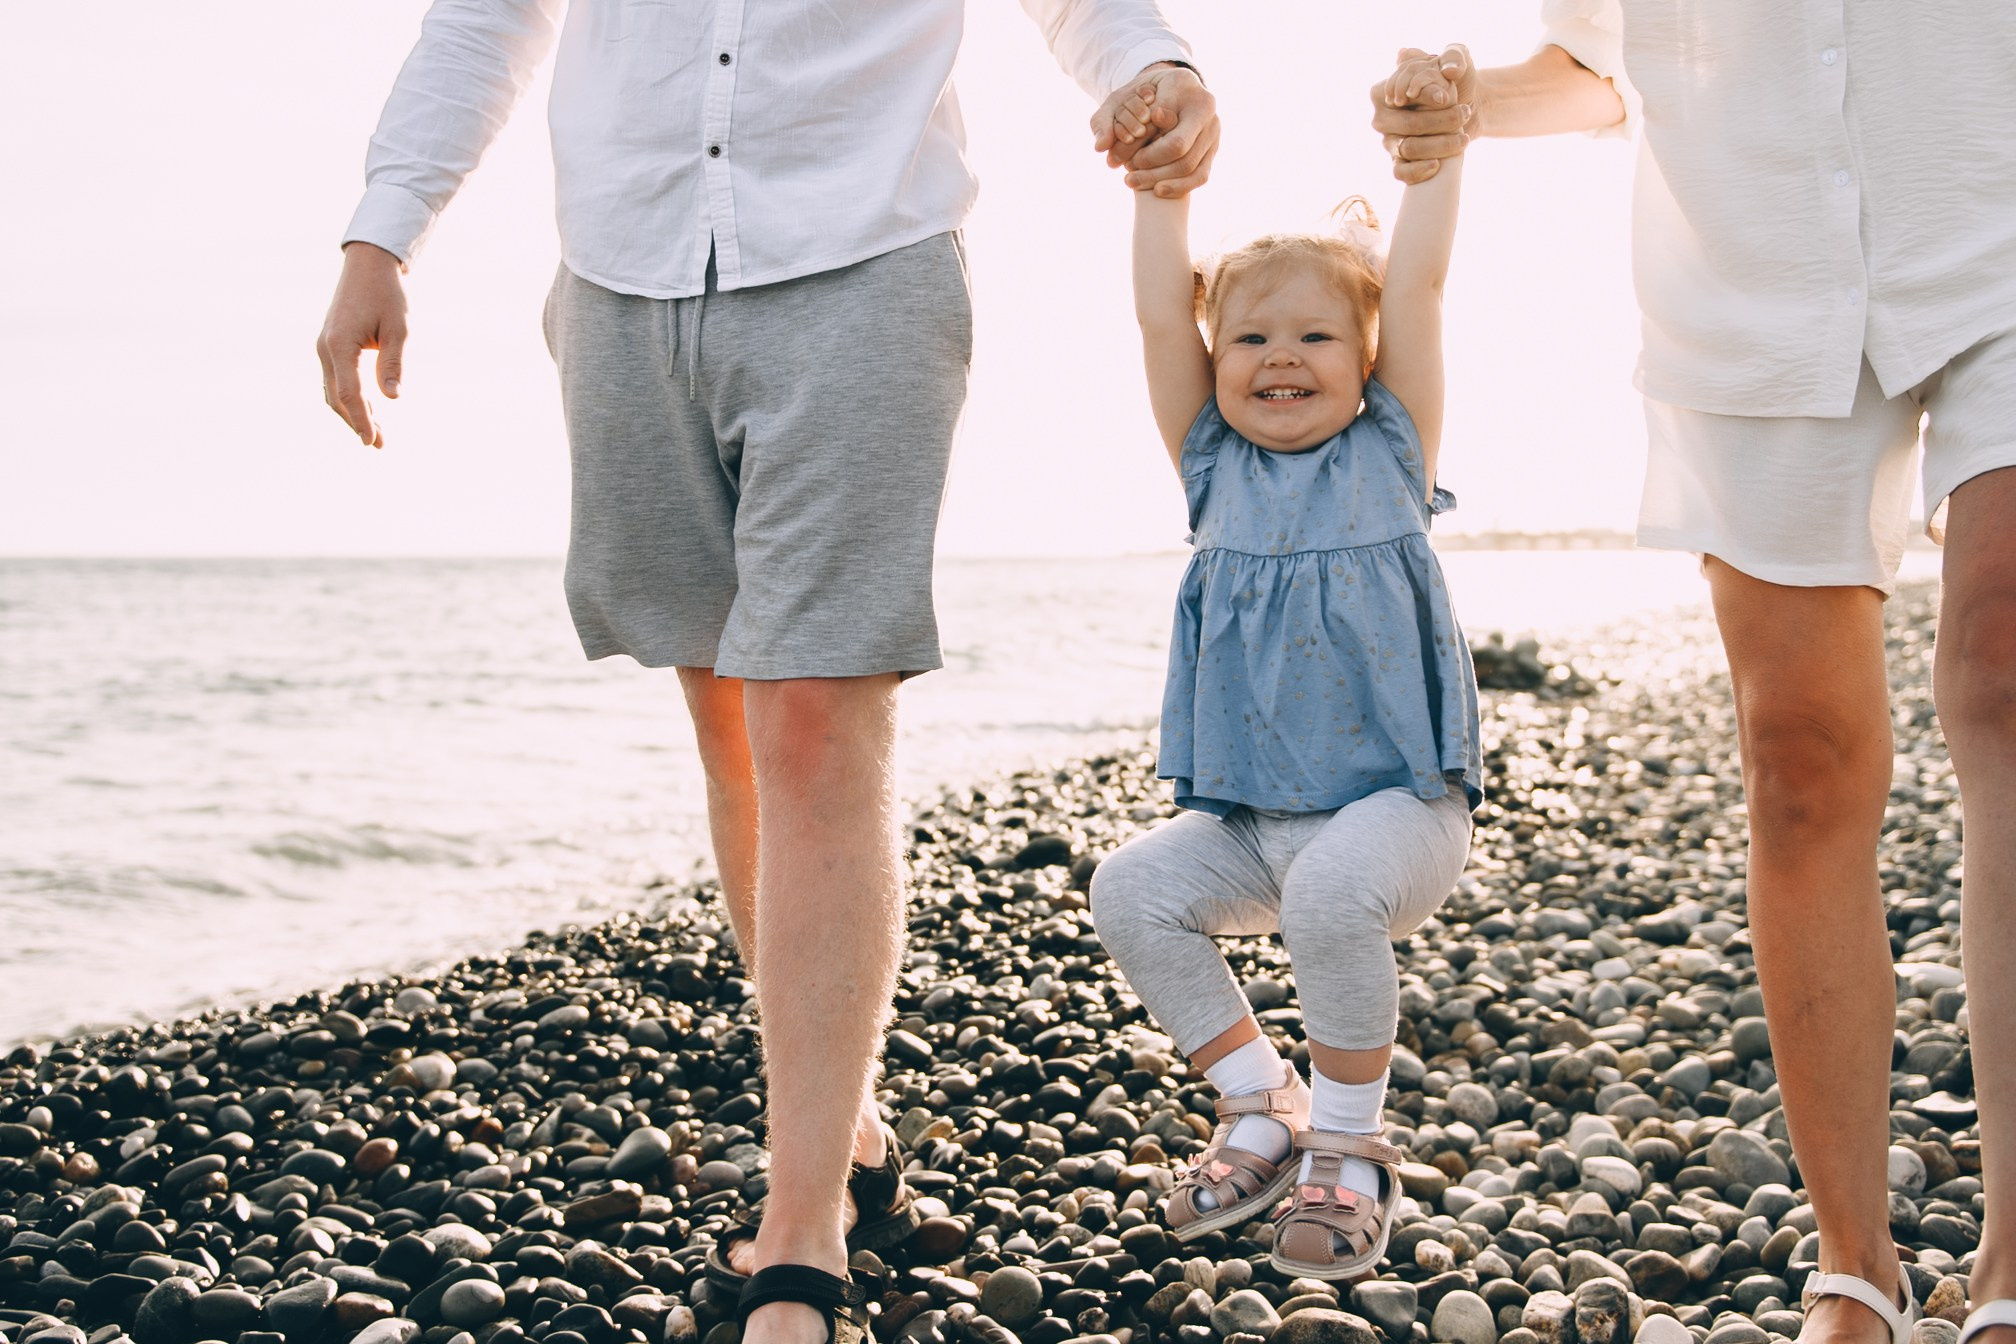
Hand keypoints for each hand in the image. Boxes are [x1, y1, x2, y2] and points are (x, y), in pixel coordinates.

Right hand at [316, 242, 408, 447]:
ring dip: (352, 413)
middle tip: (379, 445)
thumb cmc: (387, 295)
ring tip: (376, 434)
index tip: (373, 442)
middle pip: (337, 397)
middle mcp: (325, 348)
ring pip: (333, 391)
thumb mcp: (398, 329)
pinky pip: (335, 379)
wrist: (368, 266)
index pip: (350, 393)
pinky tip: (367, 409)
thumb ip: (393, 364)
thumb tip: (393, 398)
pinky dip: (348, 398)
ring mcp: (324, 347)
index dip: (362, 420)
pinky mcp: (329, 345)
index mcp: (340, 345)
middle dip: (357, 422)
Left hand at [1092, 63, 1218, 196]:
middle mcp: (1206, 108)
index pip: (1161, 126)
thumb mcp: (1117, 102)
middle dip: (1150, 168)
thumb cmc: (1138, 95)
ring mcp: (1214, 129)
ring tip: (1135, 182)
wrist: (1165, 92)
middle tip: (1127, 175)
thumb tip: (1100, 147)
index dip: (1142, 149)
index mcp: (1184, 85)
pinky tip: (1157, 191)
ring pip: (1191, 166)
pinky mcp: (1213, 148)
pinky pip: (1201, 175)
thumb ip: (1105, 121)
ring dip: (1161, 180)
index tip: (1123, 159)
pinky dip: (1179, 187)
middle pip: (1179, 150)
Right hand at [1370, 45, 1476, 184]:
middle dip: (1439, 122)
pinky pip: (1400, 172)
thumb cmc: (1457, 79)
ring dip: (1439, 145)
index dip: (1423, 96)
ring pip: (1408, 148)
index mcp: (1384, 89)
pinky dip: (1417, 171)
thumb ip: (1453, 56)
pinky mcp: (1399, 162)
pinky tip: (1436, 166)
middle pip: (1407, 124)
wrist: (1467, 105)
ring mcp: (1389, 141)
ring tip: (1462, 138)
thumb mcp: (1458, 59)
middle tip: (1463, 113)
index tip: (1446, 97)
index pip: (1399, 94)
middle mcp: (1381, 117)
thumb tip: (1448, 71)